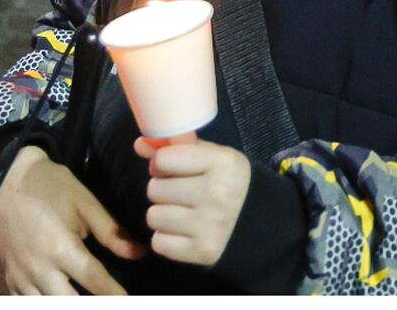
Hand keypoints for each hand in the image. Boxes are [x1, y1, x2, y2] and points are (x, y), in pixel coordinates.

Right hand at [0, 146, 144, 294]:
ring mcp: (20, 275)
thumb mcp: (86, 204)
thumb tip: (139, 254)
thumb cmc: (53, 189)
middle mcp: (38, 267)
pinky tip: (60, 297)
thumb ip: (112, 233)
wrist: (8, 181)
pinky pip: (25, 302)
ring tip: (87, 299)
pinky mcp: (9, 278)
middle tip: (111, 302)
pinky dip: (43, 303)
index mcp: (60, 246)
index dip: (114, 294)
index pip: (93, 279)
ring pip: (44, 306)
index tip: (129, 300)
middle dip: (90, 305)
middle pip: (67, 303)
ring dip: (66, 305)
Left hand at [133, 134, 250, 266]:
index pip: (163, 159)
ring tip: (184, 213)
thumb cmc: (225, 182)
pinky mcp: (203, 251)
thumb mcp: (209, 157)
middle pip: (154, 189)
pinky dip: (167, 239)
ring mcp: (212, 224)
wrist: (256, 222)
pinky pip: (158, 243)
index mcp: (224, 163)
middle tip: (183, 193)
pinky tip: (185, 232)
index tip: (174, 169)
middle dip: (163, 190)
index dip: (162, 163)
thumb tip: (140, 144)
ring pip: (153, 216)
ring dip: (163, 215)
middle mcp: (220, 193)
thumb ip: (175, 148)